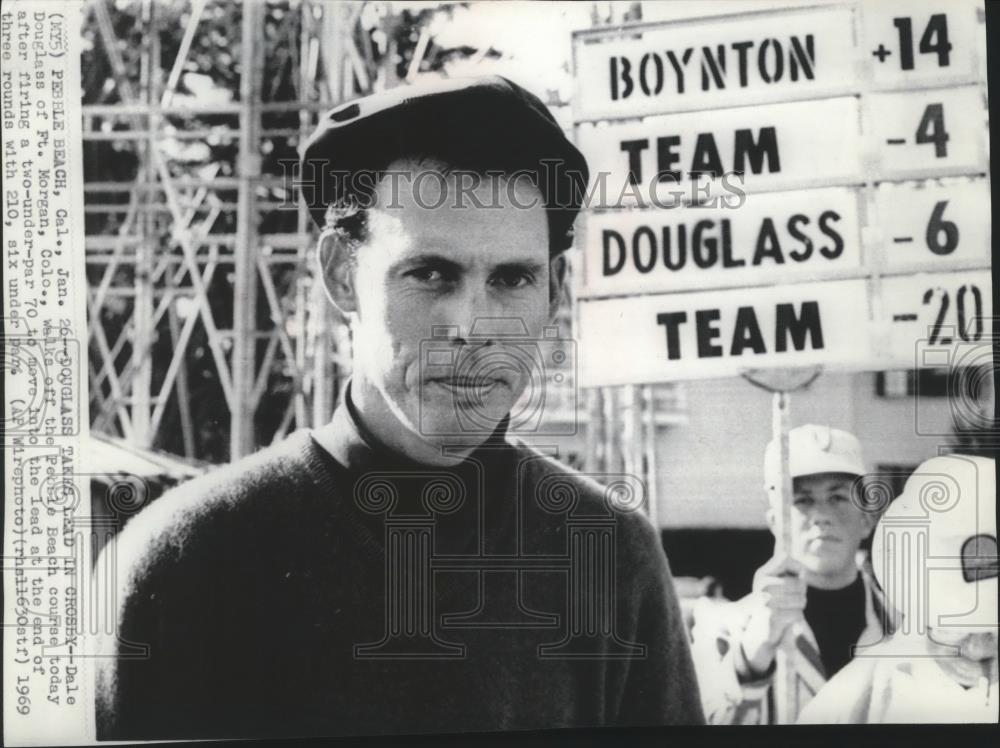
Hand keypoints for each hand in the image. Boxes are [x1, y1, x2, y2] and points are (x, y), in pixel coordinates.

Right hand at [738, 554, 806, 678]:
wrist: (759, 631)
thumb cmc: (772, 605)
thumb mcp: (776, 585)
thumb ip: (788, 574)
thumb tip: (804, 572)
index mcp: (762, 574)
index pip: (786, 558)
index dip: (798, 567)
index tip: (798, 578)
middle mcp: (762, 584)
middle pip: (799, 582)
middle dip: (802, 593)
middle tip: (795, 600)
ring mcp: (766, 599)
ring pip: (801, 599)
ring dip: (800, 606)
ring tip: (790, 609)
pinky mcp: (771, 615)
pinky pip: (797, 614)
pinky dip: (796, 618)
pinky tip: (787, 619)